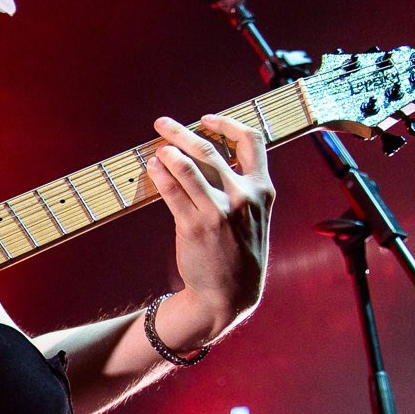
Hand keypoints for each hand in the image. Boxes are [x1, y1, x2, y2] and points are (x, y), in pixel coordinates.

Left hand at [143, 113, 273, 346]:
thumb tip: (209, 155)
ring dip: (167, 151)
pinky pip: (172, 191)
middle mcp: (242, 196)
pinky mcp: (194, 226)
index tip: (206, 119)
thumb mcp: (254, 216)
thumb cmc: (239, 251)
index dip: (227, 124)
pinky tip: (152, 168)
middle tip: (162, 123)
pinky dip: (159, 175)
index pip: (252, 141)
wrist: (230, 294)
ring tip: (156, 147)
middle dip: (181, 132)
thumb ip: (241, 186)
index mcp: (262, 190)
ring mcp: (218, 211)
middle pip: (209, 149)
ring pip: (187, 167)